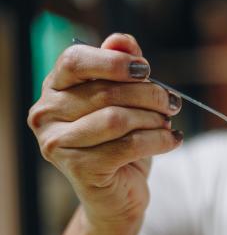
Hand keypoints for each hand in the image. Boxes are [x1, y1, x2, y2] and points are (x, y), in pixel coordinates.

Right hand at [28, 33, 182, 230]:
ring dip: (154, 120)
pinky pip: (128, 145)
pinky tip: (172, 140)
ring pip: (118, 119)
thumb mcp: (126, 100)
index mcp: (55, 88)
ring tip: (167, 125)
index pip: (76, 60)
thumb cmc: (122, 141)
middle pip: (106, 91)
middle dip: (149, 95)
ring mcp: (57, 143)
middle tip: (172, 104)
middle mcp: (46, 114)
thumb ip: (122, 67)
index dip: (115, 62)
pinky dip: (159, 140)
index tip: (146, 70)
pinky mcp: (78, 169)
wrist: (120, 193)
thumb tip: (122, 41)